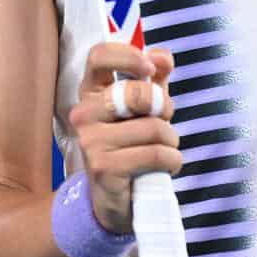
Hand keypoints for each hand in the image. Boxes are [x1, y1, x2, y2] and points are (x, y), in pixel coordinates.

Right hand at [65, 42, 178, 234]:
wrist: (115, 201)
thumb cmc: (131, 147)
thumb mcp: (143, 110)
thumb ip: (154, 79)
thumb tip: (163, 57)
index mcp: (91, 94)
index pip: (99, 57)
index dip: (128, 56)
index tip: (150, 67)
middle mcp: (84, 114)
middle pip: (137, 93)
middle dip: (164, 107)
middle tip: (165, 121)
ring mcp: (90, 141)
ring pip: (153, 127)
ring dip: (171, 141)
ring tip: (164, 150)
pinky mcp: (104, 167)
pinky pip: (156, 154)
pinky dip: (172, 160)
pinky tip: (165, 167)